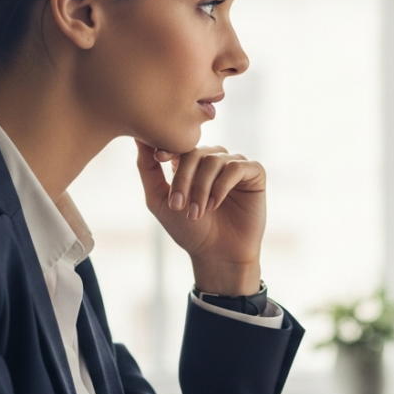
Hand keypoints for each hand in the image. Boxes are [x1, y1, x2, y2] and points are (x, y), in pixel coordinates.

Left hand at [135, 140, 265, 295]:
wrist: (217, 255)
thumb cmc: (189, 230)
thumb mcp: (159, 200)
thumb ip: (148, 169)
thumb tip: (139, 139)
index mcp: (193, 163)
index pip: (180, 145)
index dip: (169, 148)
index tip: (158, 158)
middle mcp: (215, 160)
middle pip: (196, 152)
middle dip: (184, 178)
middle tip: (178, 206)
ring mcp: (235, 165)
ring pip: (215, 160)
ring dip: (202, 187)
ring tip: (197, 212)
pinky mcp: (255, 174)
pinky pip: (237, 167)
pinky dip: (222, 185)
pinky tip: (215, 205)